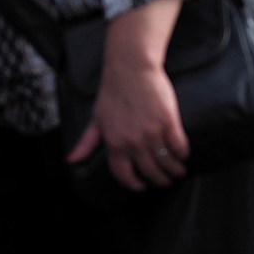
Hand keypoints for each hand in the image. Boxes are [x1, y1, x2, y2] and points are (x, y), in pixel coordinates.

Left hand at [65, 0, 187, 189]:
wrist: (131, 67)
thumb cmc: (112, 91)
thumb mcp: (96, 119)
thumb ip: (86, 143)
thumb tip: (70, 160)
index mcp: (114, 145)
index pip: (124, 175)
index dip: (134, 184)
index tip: (142, 186)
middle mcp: (133, 143)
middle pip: (149, 171)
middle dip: (159, 180)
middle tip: (165, 181)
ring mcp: (152, 132)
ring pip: (166, 161)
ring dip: (173, 170)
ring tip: (178, 172)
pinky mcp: (168, 120)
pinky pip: (178, 145)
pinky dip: (182, 153)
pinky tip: (183, 154)